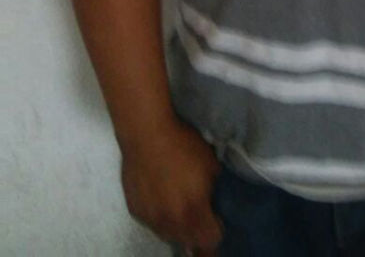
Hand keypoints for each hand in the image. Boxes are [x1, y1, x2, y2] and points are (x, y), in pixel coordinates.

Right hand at [120, 119, 222, 252]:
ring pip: (168, 235)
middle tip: (199, 216)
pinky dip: (160, 217)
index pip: (209, 241)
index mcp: (194, 211)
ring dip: (178, 227)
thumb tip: (212, 200)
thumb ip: (213, 189)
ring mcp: (151, 219)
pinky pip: (152, 223)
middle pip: (188, 242)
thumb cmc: (183, 145)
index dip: (216, 232)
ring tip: (179, 208)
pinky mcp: (135, 211)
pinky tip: (162, 200)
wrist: (146, 135)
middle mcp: (171, 221)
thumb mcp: (211, 164)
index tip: (216, 221)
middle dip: (197, 233)